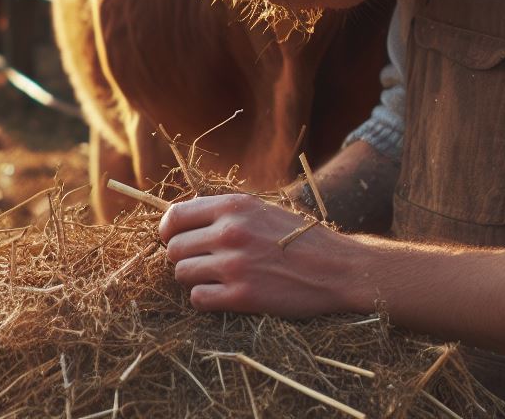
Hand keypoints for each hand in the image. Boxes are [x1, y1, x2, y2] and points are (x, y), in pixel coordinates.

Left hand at [159, 194, 362, 316]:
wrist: (336, 267)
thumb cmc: (297, 237)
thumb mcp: (260, 208)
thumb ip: (224, 210)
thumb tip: (182, 217)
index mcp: (234, 205)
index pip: (175, 215)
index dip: (168, 230)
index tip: (174, 239)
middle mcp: (230, 231)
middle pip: (174, 248)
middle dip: (181, 256)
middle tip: (200, 261)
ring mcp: (234, 265)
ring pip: (182, 273)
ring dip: (193, 278)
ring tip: (214, 277)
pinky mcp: (242, 296)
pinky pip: (198, 299)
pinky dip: (204, 298)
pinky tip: (222, 294)